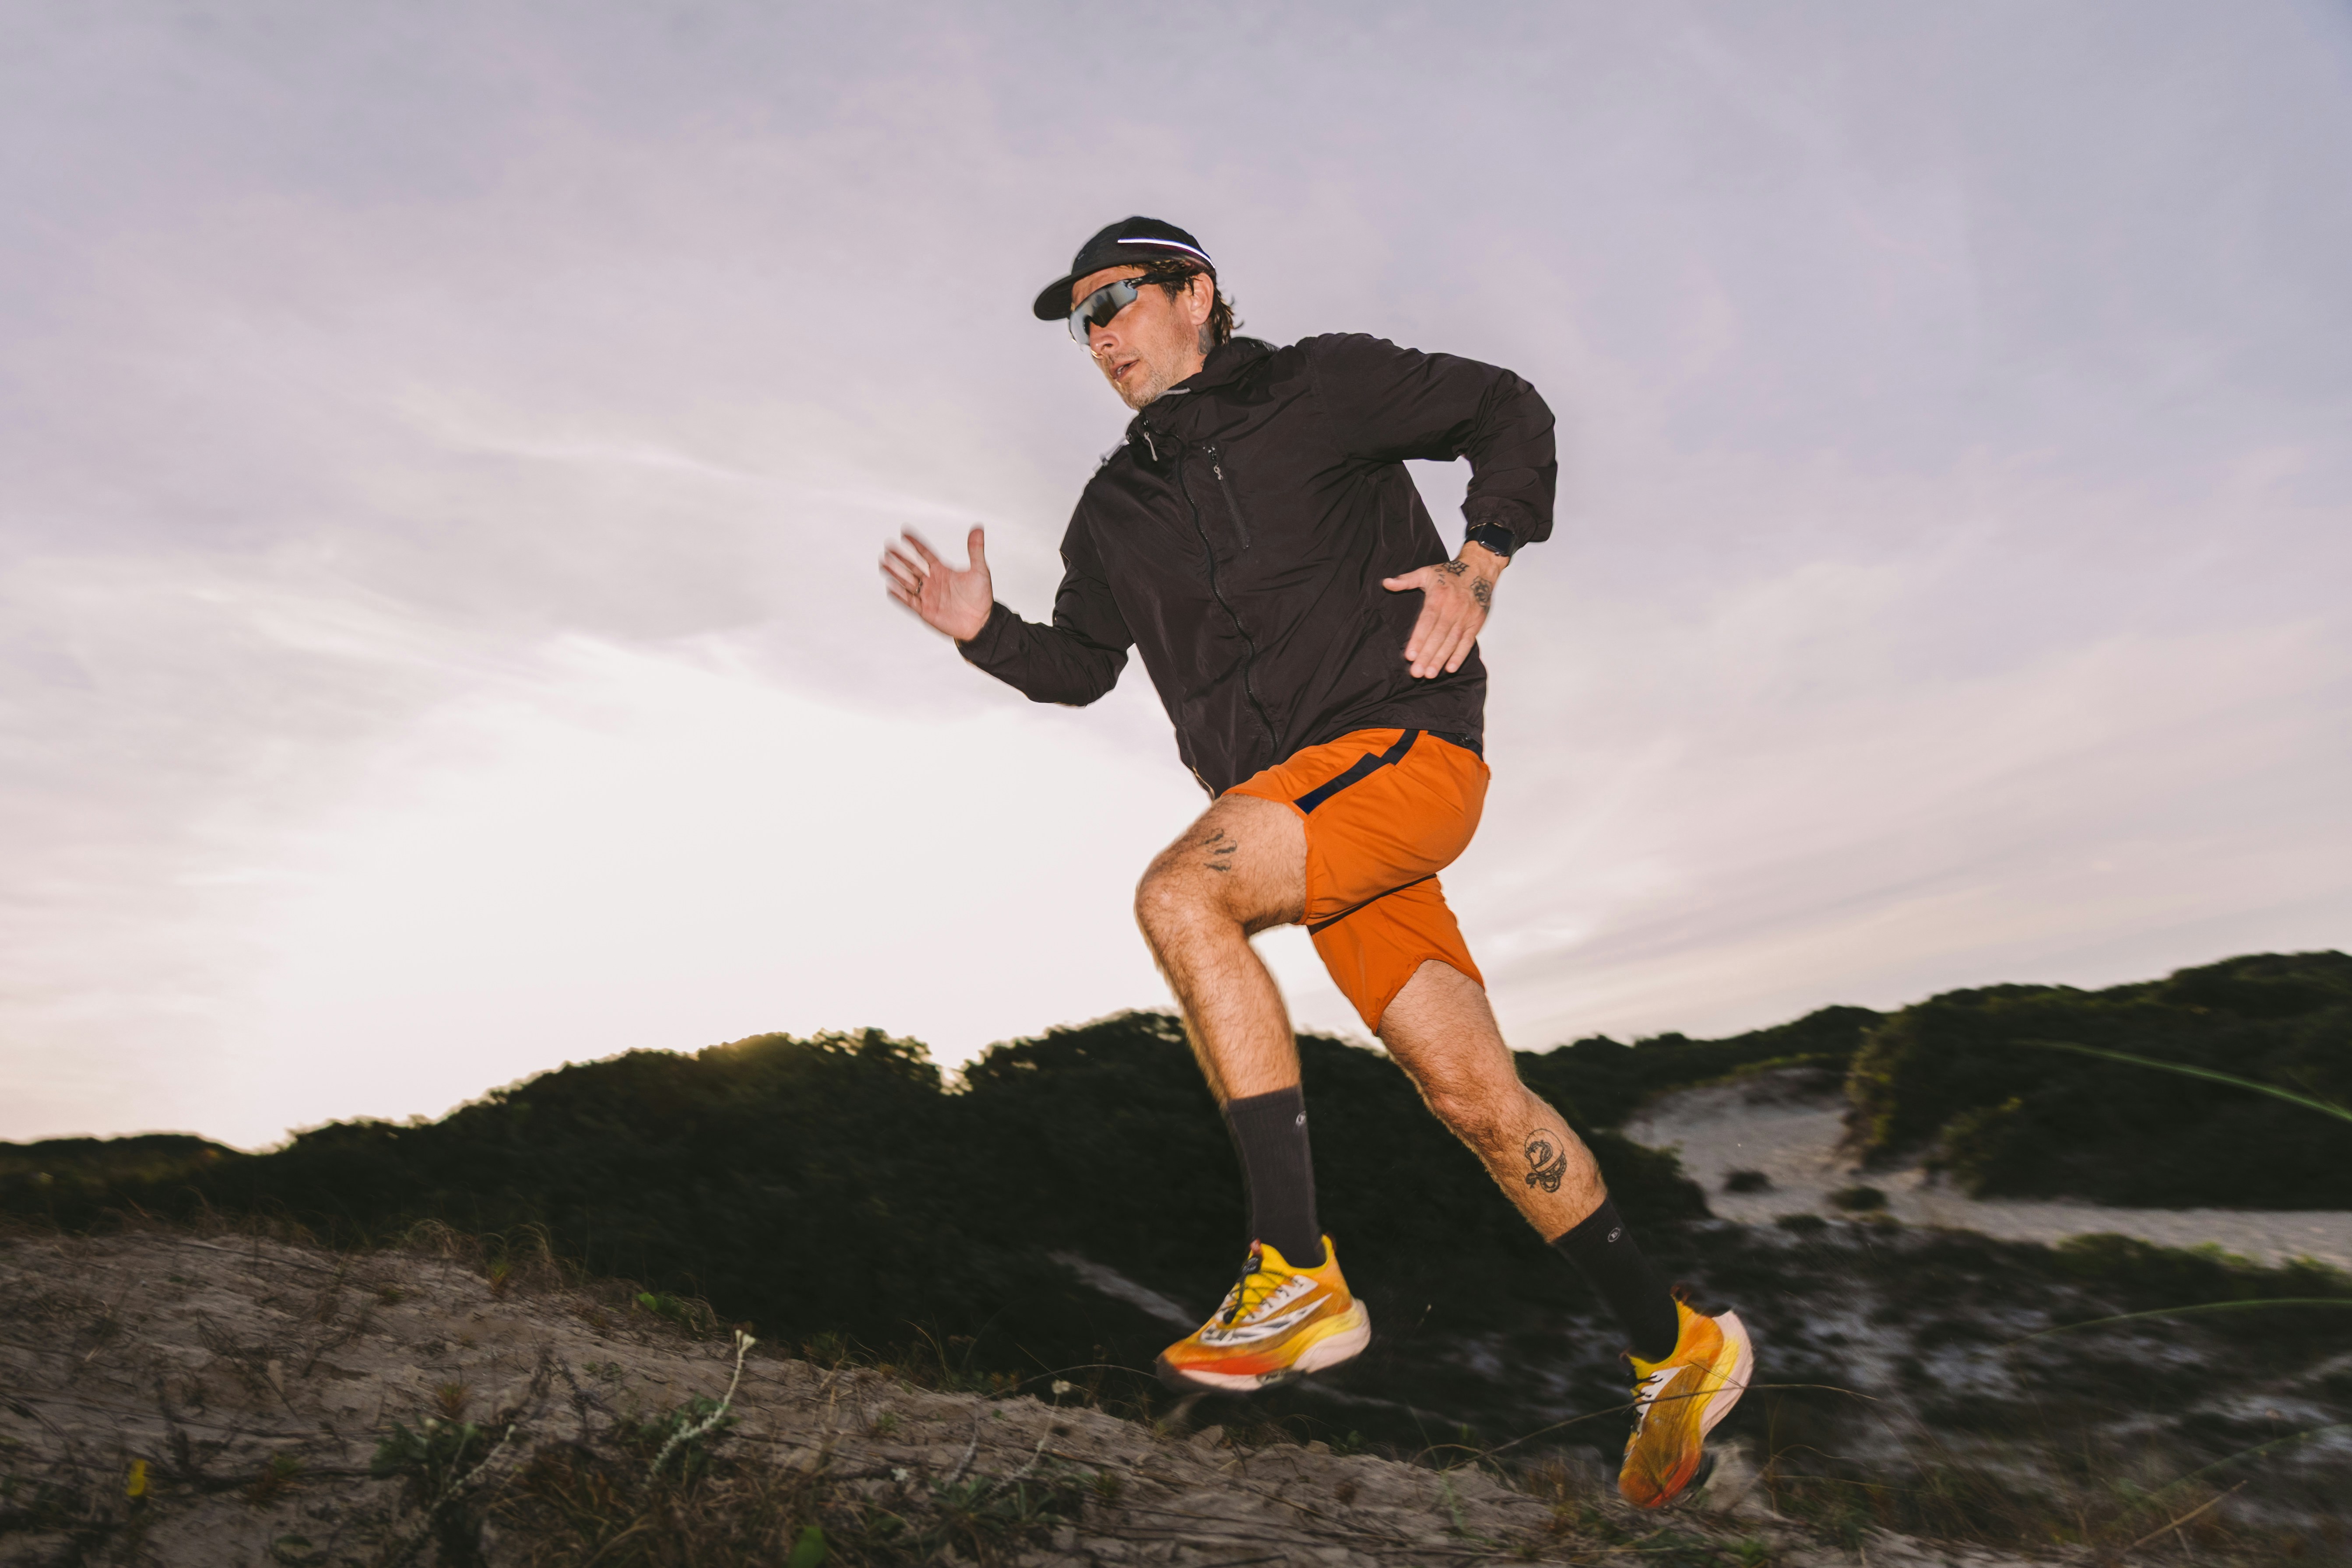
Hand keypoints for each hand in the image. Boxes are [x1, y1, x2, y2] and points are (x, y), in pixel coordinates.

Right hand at [881, 526, 993, 641]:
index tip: (904, 533)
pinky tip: (890, 586)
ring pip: (907, 582)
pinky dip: (900, 594)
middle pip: (912, 566)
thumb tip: (978, 528)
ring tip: (883, 563)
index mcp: (942, 570)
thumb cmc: (981, 596)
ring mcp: (927, 596)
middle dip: (900, 557)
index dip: (916, 544)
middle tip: (888, 546)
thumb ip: (975, 549)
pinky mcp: (925, 610)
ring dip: (895, 572)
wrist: (980, 622)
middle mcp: (932, 581)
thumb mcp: (979, 570)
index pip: (925, 553)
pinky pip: (909, 601)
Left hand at [1383, 542, 1504, 677]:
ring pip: (1452, 642)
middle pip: (1438, 636)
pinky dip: (1460, 655)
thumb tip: (1386, 583)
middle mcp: (1453, 609)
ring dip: (1441, 659)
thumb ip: (1405, 580)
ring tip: (1430, 674)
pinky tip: (1450, 668)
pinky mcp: (1475, 623)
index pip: (1427, 622)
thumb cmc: (1449, 574)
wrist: (1478, 569)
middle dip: (1427, 656)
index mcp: (1438, 598)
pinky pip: (1468, 642)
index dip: (1418, 639)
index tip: (1409, 655)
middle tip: (1417, 672)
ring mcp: (1465, 618)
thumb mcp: (1425, 572)